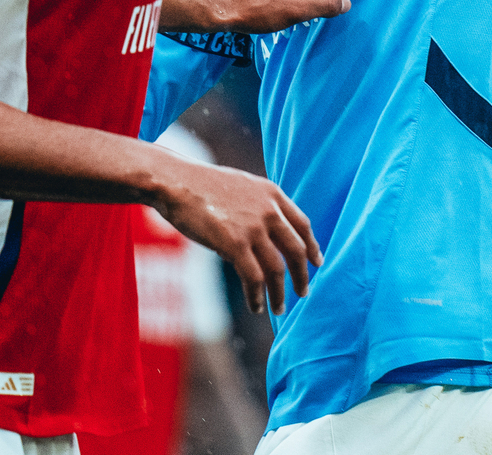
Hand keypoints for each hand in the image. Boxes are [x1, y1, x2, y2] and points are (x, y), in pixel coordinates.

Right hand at [156, 157, 321, 312]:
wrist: (176, 182)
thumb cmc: (202, 186)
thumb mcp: (242, 187)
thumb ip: (260, 205)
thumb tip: (267, 231)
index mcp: (273, 194)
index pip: (302, 225)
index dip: (311, 246)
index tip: (316, 262)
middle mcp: (269, 211)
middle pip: (296, 250)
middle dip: (302, 275)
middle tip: (304, 292)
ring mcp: (253, 228)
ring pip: (277, 269)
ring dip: (280, 293)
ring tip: (279, 308)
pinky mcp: (235, 244)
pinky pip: (254, 278)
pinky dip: (257, 296)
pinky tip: (256, 306)